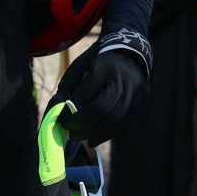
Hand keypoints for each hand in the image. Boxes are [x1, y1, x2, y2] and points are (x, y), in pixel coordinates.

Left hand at [53, 30, 151, 145]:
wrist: (130, 55)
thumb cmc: (99, 63)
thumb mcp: (81, 65)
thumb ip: (68, 84)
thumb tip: (56, 108)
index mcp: (106, 66)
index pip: (87, 92)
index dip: (72, 108)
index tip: (61, 118)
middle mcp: (124, 79)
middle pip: (101, 108)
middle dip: (81, 122)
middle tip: (68, 129)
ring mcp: (136, 93)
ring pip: (113, 119)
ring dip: (92, 132)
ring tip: (77, 137)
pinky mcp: (140, 105)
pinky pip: (123, 125)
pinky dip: (106, 135)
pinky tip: (92, 140)